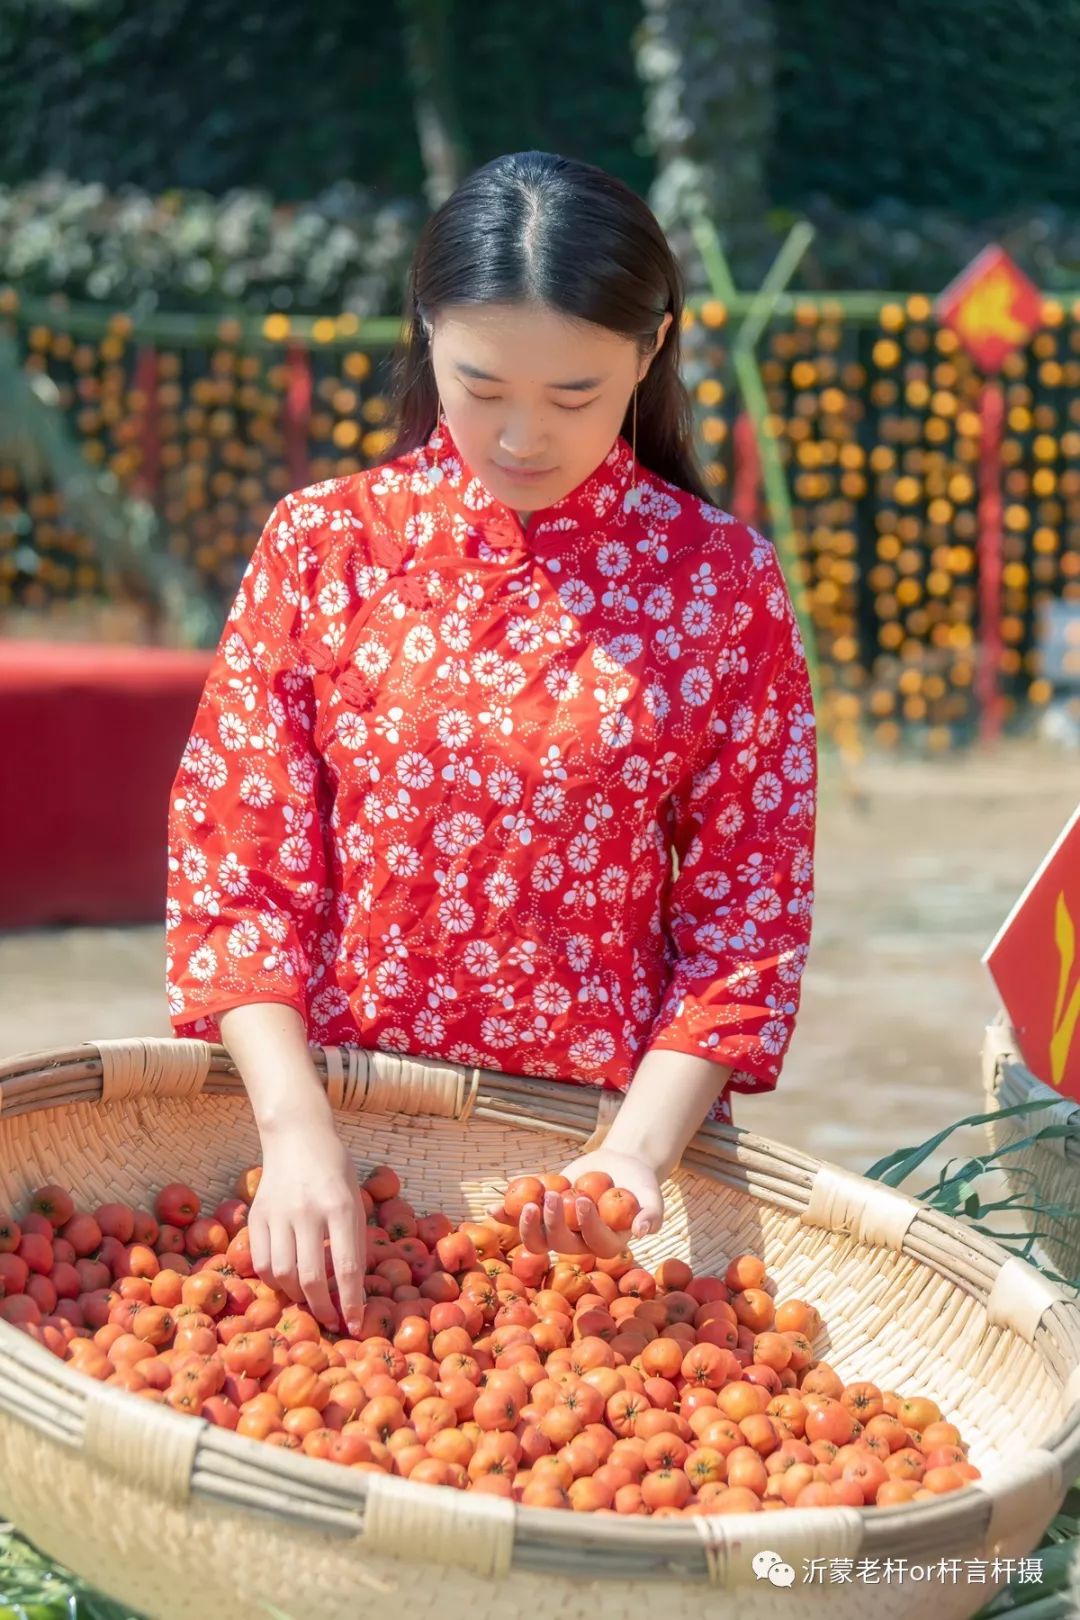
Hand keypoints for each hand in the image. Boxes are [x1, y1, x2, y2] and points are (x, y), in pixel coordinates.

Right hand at [247, 1118, 366, 1334]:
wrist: (297, 1135)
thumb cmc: (334, 1168)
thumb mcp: (355, 1196)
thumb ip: (354, 1238)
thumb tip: (352, 1287)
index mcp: (339, 1205)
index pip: (347, 1265)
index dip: (352, 1301)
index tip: (356, 1324)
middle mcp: (307, 1210)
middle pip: (311, 1277)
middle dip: (323, 1308)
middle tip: (331, 1320)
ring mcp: (278, 1213)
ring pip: (282, 1275)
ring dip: (297, 1296)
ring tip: (309, 1298)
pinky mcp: (256, 1215)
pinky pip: (261, 1262)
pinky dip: (274, 1281)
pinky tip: (286, 1280)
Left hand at [488, 1150, 663, 1259]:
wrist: (620, 1166)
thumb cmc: (640, 1184)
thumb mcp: (652, 1196)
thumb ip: (652, 1214)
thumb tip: (644, 1231)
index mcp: (606, 1244)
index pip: (595, 1242)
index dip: (586, 1224)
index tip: (583, 1198)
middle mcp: (580, 1243)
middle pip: (561, 1245)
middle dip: (552, 1224)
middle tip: (551, 1197)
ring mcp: (559, 1230)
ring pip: (538, 1240)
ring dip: (527, 1225)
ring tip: (526, 1202)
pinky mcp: (544, 1215)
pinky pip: (521, 1219)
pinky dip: (505, 1215)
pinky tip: (493, 1208)